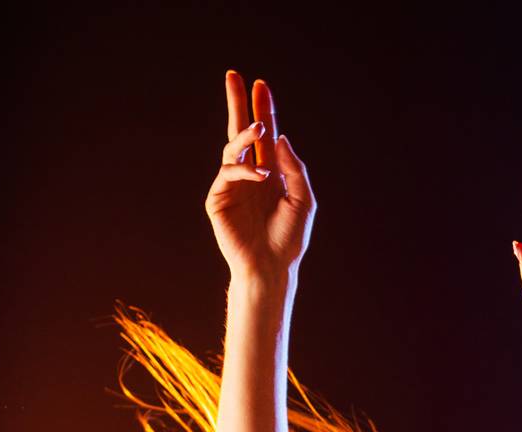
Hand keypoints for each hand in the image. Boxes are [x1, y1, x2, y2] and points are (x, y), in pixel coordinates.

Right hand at [204, 72, 314, 280]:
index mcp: (270, 173)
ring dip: (246, 135)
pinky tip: (260, 176)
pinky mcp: (218, 199)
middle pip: (240, 131)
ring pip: (233, 148)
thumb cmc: (288, 239)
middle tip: (234, 75)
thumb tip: (279, 137)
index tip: (260, 85)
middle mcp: (249, 175)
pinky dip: (244, 170)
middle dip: (237, 103)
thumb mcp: (303, 200)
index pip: (265, 135)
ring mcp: (232, 186)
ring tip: (260, 128)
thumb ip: (294, 168)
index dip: (263, 110)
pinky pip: (228, 173)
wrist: (271, 267)